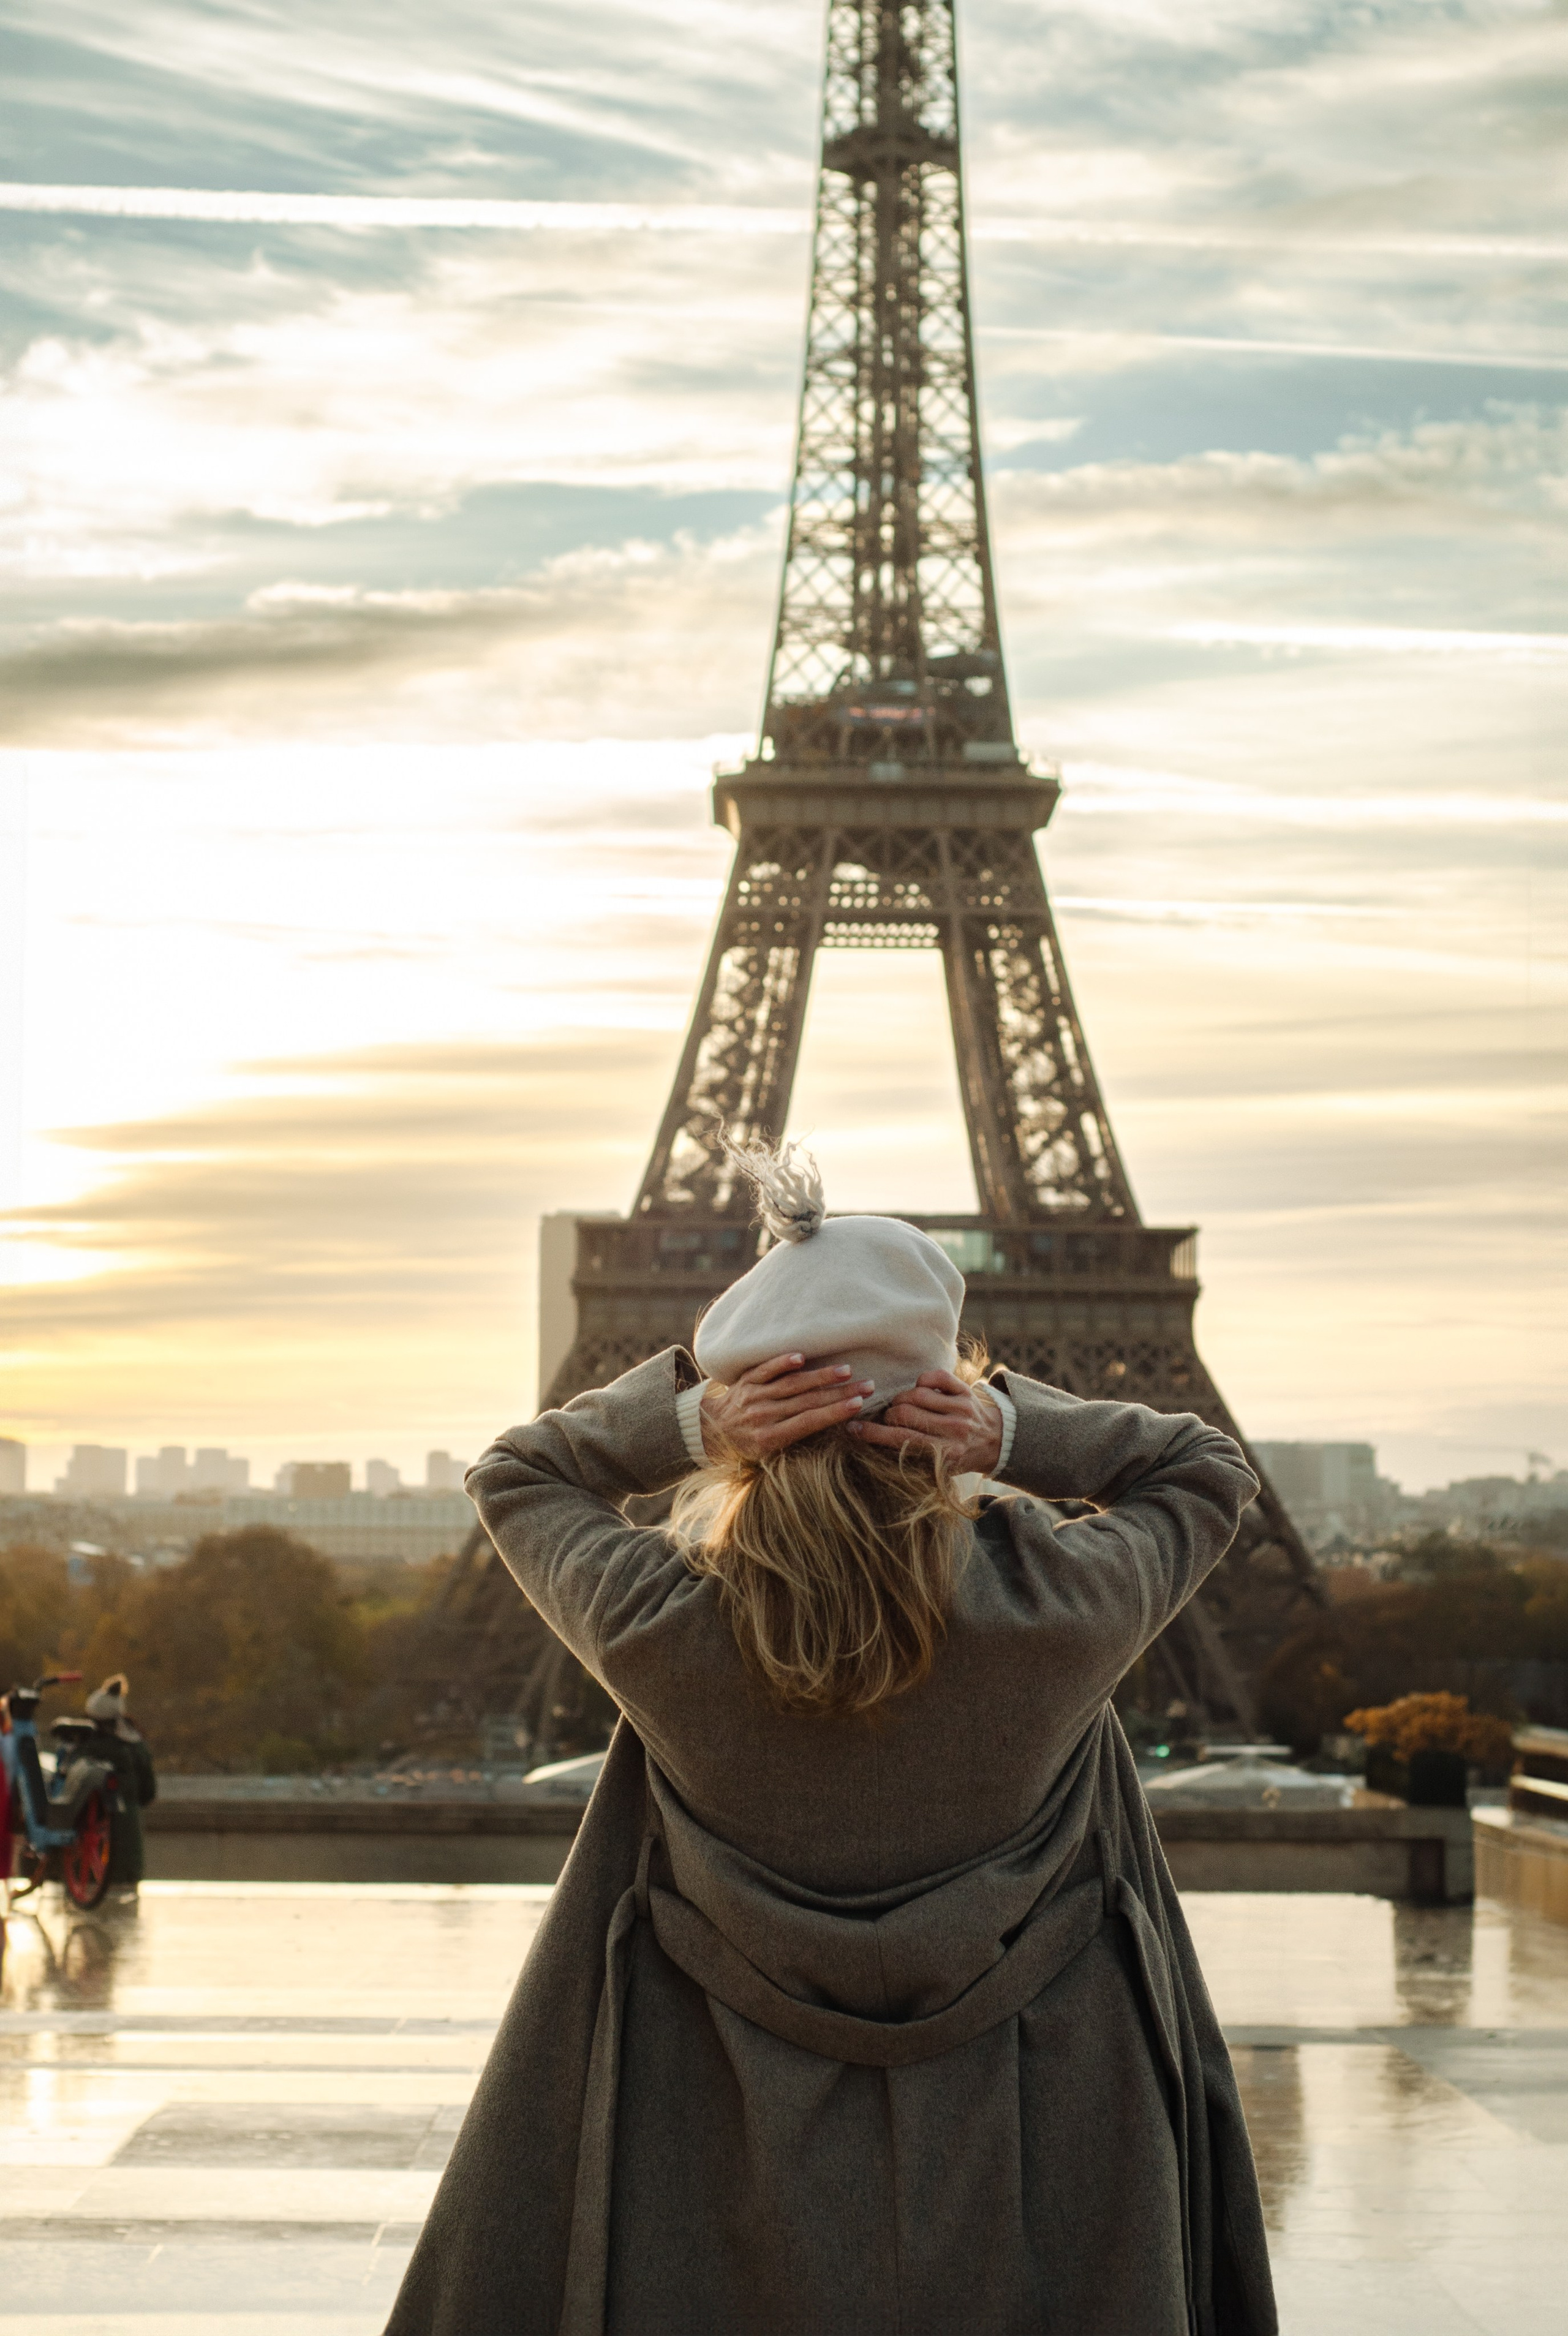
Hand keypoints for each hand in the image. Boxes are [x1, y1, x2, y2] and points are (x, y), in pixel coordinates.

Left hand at [700, 1354, 874, 1459]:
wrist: (708, 1432)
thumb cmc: (745, 1447)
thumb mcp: (768, 1455)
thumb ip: (794, 1440)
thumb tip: (830, 1425)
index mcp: (770, 1438)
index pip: (809, 1421)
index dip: (835, 1412)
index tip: (859, 1405)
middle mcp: (762, 1415)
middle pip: (807, 1401)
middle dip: (840, 1393)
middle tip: (867, 1385)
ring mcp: (753, 1396)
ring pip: (792, 1383)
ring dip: (821, 1375)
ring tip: (846, 1371)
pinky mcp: (745, 1381)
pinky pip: (766, 1369)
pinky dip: (783, 1362)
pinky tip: (802, 1357)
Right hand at [849, 1369, 1002, 1475]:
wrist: (998, 1442)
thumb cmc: (960, 1457)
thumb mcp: (939, 1468)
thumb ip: (911, 1457)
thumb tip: (874, 1445)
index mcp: (946, 1454)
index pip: (902, 1440)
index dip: (873, 1433)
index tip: (853, 1428)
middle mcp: (955, 1430)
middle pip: (905, 1414)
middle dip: (887, 1415)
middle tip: (886, 1419)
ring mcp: (961, 1408)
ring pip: (916, 1394)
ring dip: (901, 1399)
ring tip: (901, 1406)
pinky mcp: (966, 1391)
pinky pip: (935, 1377)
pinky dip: (921, 1380)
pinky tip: (919, 1389)